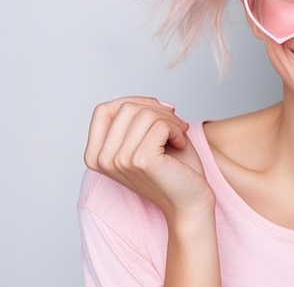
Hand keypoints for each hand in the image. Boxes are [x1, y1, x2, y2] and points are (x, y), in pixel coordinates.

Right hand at [84, 96, 214, 219]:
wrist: (190, 201)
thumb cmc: (173, 169)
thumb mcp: (145, 139)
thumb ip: (134, 119)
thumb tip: (143, 101)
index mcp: (95, 155)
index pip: (103, 110)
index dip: (135, 102)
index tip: (160, 112)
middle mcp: (102, 159)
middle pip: (125, 107)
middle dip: (157, 110)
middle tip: (176, 125)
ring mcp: (119, 160)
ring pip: (144, 114)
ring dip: (170, 120)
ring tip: (179, 135)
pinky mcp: (140, 160)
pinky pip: (159, 125)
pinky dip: (177, 129)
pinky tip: (181, 144)